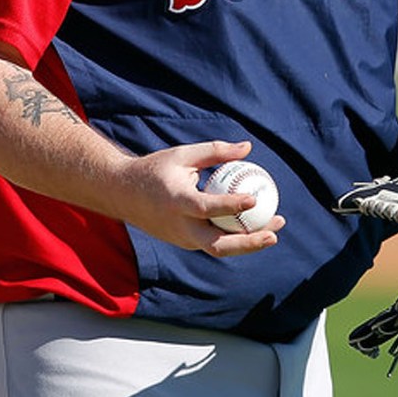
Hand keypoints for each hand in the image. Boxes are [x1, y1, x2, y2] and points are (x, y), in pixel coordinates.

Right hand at [113, 139, 284, 256]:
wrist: (123, 194)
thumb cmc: (156, 169)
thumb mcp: (183, 155)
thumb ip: (215, 152)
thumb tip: (248, 147)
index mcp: (177, 201)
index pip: (207, 208)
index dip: (231, 206)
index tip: (254, 198)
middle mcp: (180, 226)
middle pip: (218, 244)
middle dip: (249, 243)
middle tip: (274, 232)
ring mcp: (182, 239)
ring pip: (219, 249)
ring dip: (248, 245)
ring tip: (273, 233)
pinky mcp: (185, 243)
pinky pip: (213, 243)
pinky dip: (235, 239)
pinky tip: (254, 228)